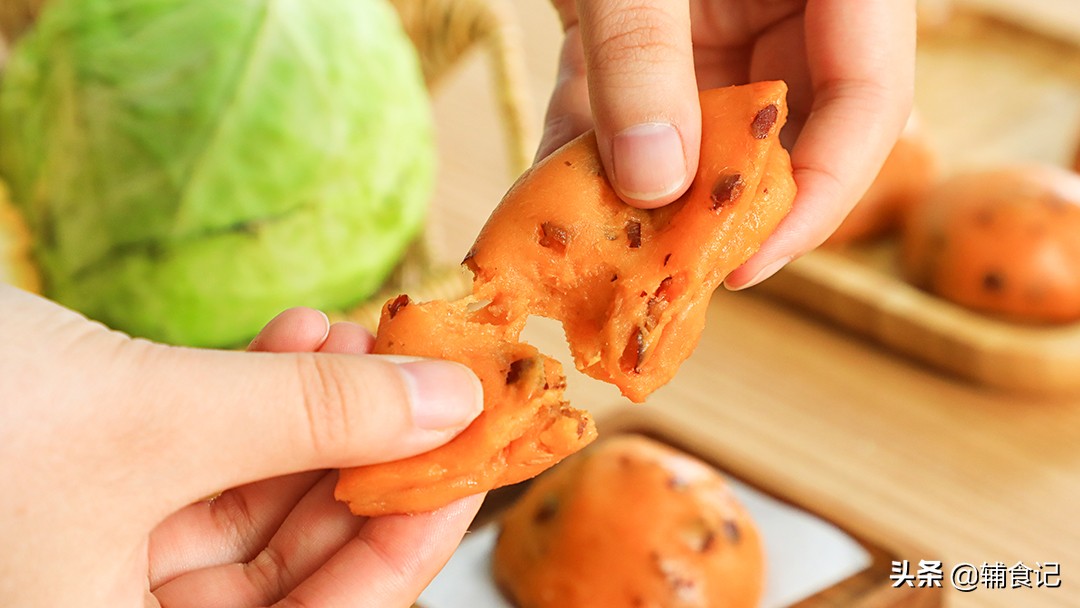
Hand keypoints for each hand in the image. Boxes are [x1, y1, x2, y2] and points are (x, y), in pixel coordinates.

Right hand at [0, 285, 482, 606]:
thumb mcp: (151, 418)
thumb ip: (310, 415)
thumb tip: (448, 402)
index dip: (407, 540)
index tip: (471, 454)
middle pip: (294, 565)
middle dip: (366, 462)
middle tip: (429, 384)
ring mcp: (102, 558)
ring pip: (254, 501)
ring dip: (317, 414)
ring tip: (367, 338)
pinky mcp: (91, 487)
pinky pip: (203, 456)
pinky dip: (254, 396)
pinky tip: (299, 334)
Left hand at [540, 0, 915, 287]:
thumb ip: (643, 58)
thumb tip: (652, 183)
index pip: (869, 100)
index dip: (821, 193)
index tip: (748, 260)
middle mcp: (792, 14)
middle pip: (787, 134)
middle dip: (720, 207)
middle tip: (662, 273)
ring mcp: (725, 30)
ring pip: (705, 138)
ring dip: (646, 195)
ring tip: (593, 248)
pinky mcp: (661, 45)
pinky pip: (638, 113)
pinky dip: (593, 152)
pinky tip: (546, 198)